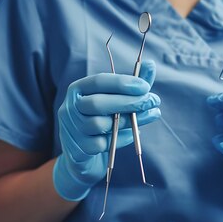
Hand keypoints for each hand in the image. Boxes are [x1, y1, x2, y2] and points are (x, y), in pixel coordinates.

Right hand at [54, 60, 160, 200]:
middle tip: (153, 101)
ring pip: (100, 125)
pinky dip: (122, 139)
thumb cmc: (103, 121)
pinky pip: (103, 144)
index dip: (122, 82)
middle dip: (129, 101)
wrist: (84, 157)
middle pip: (98, 103)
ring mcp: (71, 130)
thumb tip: (151, 64)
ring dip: (129, 120)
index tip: (145, 86)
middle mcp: (69, 108)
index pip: (98, 81)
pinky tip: (132, 135)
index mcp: (78, 90)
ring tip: (148, 116)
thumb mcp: (117, 101)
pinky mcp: (77, 150)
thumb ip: (133, 85)